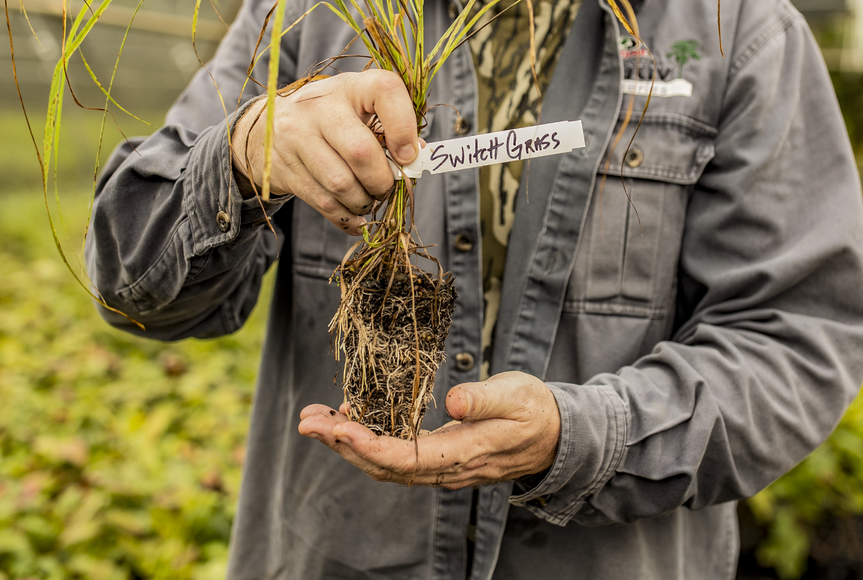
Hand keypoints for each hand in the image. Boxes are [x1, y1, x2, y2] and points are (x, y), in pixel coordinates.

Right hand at [231, 70, 417, 233]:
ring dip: (364, 202)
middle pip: (361, 152)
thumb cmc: (330, 117)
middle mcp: (319, 107)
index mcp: (349, 86)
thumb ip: (389, 126)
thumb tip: (418, 157)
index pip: (386, 91)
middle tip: (387, 188)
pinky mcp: (284, 168)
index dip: (404, 127)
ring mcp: (296, 137)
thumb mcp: (359, 108)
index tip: (408, 155)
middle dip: (382, 180)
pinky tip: (355, 215)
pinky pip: (324, 203)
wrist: (268, 126)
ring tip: (369, 200)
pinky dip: (347, 217)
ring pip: (341, 184)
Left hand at [297, 372, 560, 488]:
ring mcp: (441, 467)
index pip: (406, 459)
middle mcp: (446, 468)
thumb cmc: (536, 410)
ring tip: (314, 421)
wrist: (556, 435)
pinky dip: (366, 440)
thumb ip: (485, 398)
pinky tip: (349, 422)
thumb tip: (455, 402)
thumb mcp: (517, 395)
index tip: (339, 429)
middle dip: (342, 444)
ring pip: (384, 464)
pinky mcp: (438, 457)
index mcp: (464, 454)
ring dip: (347, 444)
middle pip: (384, 466)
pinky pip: (394, 456)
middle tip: (307, 422)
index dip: (369, 447)